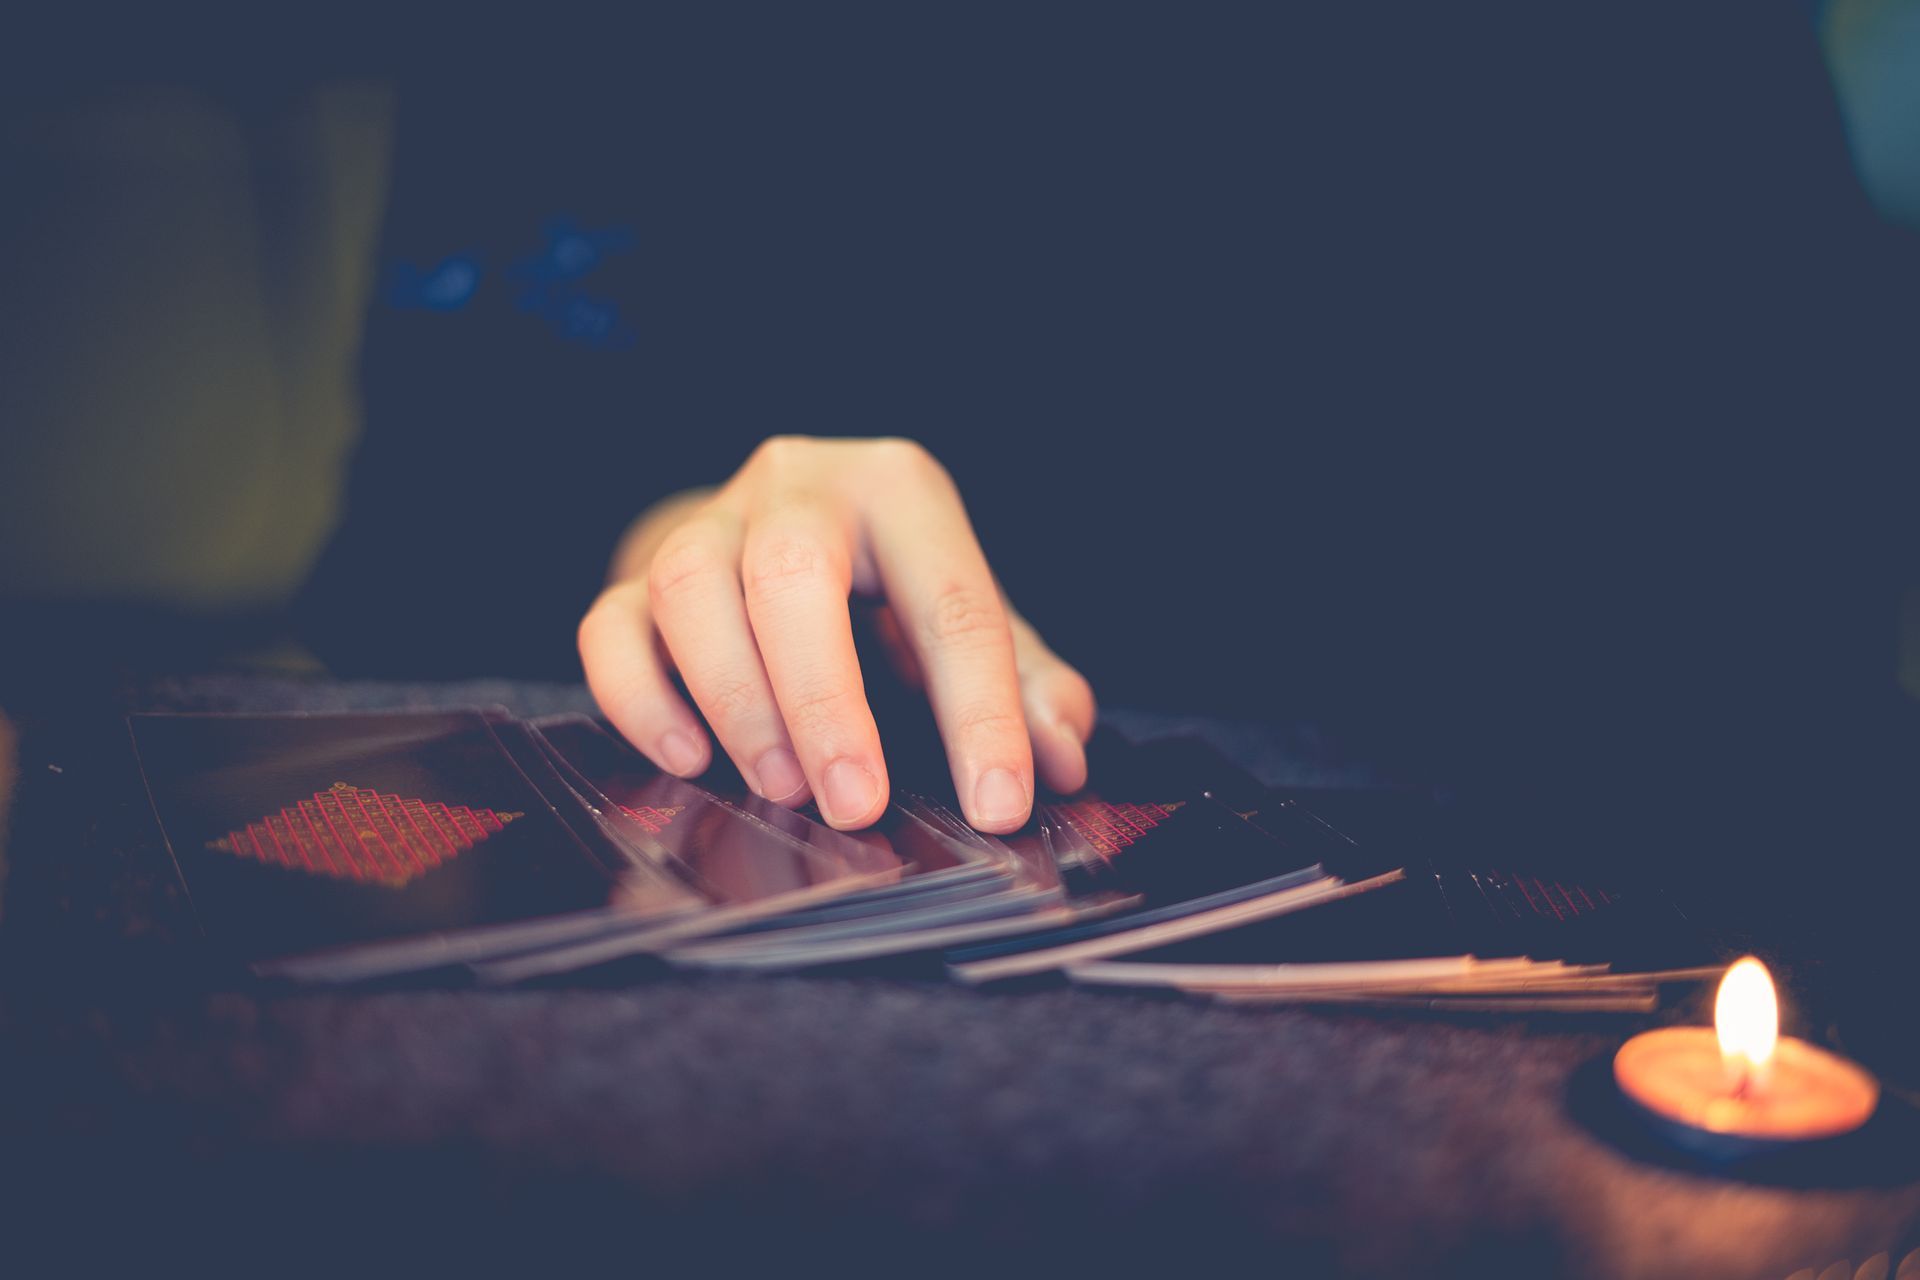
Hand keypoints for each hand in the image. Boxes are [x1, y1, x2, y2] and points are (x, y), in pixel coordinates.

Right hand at [579, 437, 1094, 831]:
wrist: (784, 543)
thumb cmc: (893, 597)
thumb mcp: (971, 626)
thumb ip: (1029, 688)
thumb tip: (1061, 758)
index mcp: (899, 491)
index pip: (949, 600)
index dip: (980, 711)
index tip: (996, 804)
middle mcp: (797, 486)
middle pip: (791, 569)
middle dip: (825, 697)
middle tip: (854, 803)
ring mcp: (707, 525)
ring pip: (690, 588)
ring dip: (735, 699)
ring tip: (780, 788)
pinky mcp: (634, 578)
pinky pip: (610, 629)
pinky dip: (640, 701)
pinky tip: (688, 760)